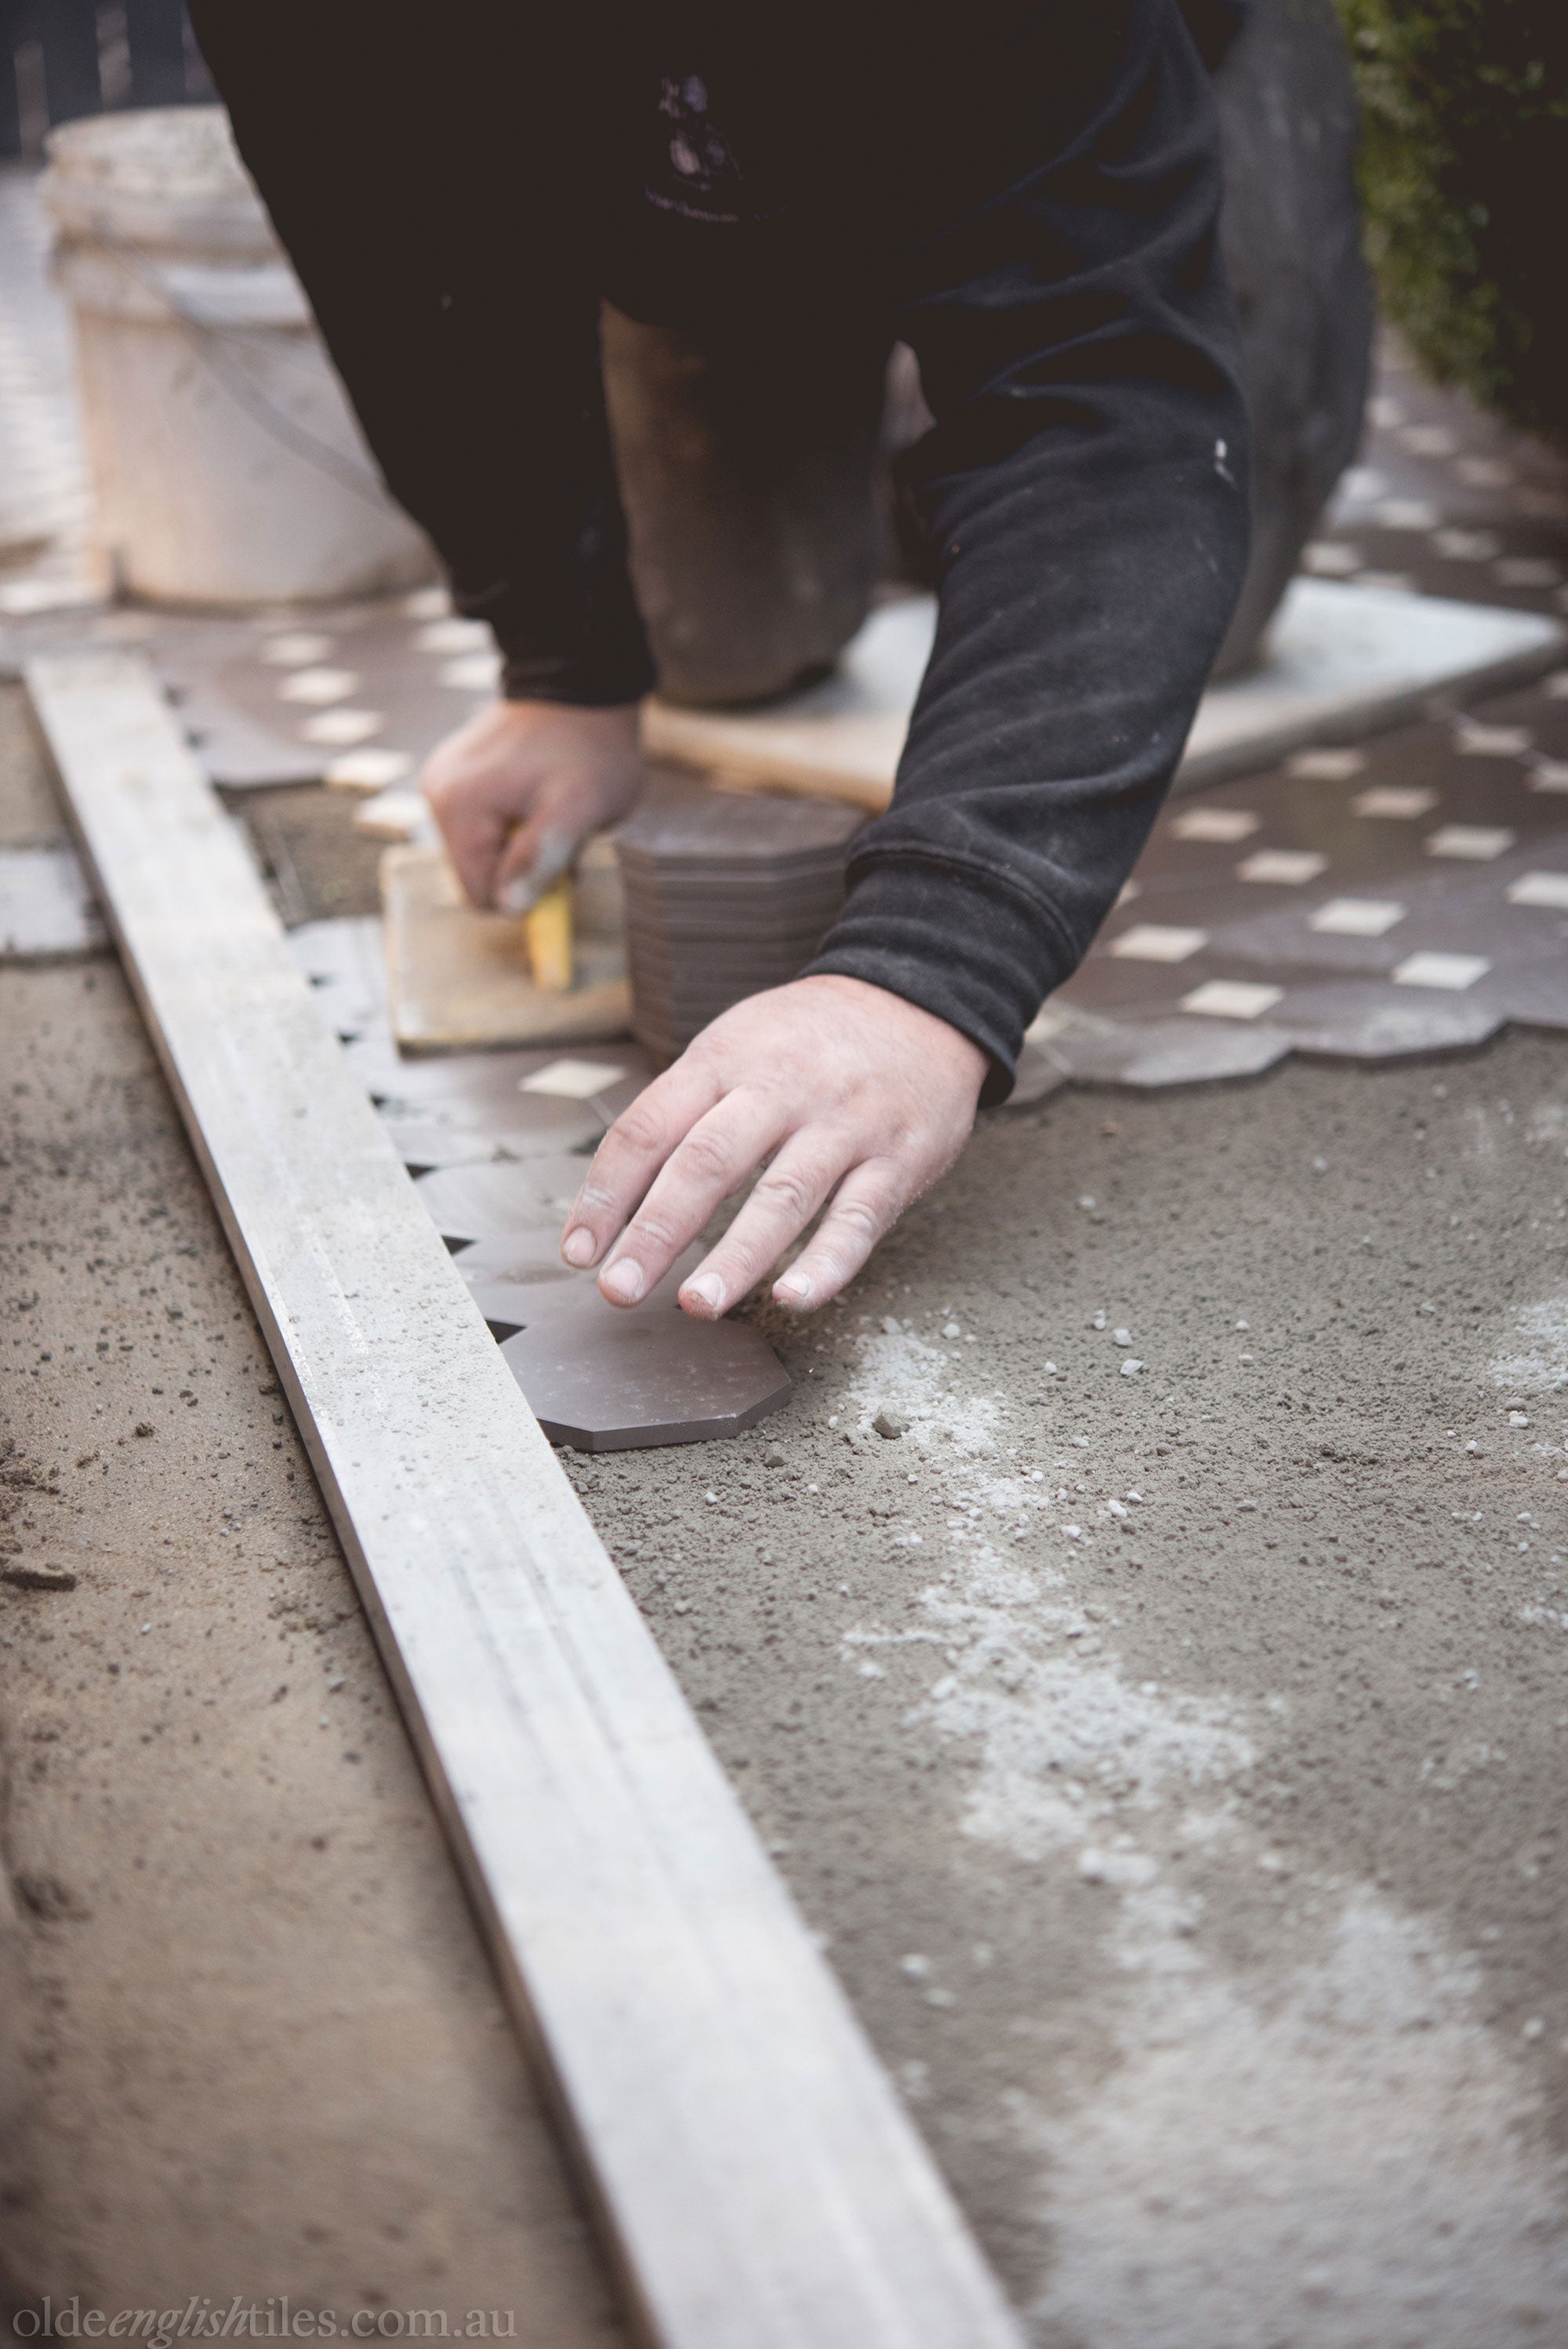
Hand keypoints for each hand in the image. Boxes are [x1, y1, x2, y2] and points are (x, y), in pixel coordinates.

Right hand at [421, 699, 643, 910]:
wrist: (579, 685)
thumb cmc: (589, 749)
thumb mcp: (580, 806)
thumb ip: (542, 856)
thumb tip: (508, 905)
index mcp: (459, 806)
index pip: (481, 896)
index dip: (527, 893)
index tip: (562, 866)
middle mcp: (438, 794)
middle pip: (478, 875)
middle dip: (523, 867)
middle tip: (561, 834)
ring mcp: (442, 783)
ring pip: (481, 854)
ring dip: (521, 846)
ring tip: (551, 812)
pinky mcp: (454, 777)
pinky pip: (480, 827)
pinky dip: (512, 825)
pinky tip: (537, 799)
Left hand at [561, 975, 987, 1316]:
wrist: (920, 1001)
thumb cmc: (809, 1041)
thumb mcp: (737, 1045)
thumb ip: (683, 1113)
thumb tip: (617, 1204)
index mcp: (726, 1060)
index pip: (650, 1127)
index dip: (608, 1193)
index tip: (580, 1252)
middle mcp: (781, 1088)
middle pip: (707, 1162)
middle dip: (657, 1231)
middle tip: (619, 1289)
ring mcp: (842, 1125)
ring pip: (783, 1195)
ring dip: (736, 1256)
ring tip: (696, 1305)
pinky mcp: (897, 1159)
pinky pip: (859, 1219)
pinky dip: (826, 1263)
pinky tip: (793, 1297)